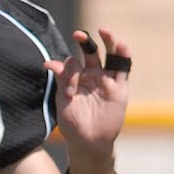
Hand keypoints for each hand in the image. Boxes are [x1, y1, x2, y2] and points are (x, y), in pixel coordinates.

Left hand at [43, 26, 129, 164]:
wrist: (88, 142)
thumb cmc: (73, 124)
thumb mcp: (63, 102)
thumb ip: (61, 81)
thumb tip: (50, 63)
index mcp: (76, 78)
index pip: (73, 63)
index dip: (68, 71)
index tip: (69, 91)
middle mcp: (92, 76)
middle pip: (91, 52)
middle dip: (85, 42)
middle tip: (77, 34)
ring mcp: (106, 81)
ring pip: (110, 56)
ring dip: (108, 41)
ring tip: (104, 30)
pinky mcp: (119, 89)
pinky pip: (123, 69)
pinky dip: (124, 56)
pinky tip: (121, 45)